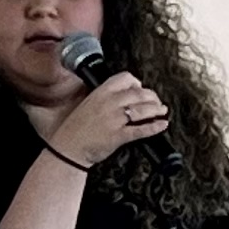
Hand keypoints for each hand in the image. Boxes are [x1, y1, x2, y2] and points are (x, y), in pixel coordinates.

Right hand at [45, 71, 171, 172]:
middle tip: (157, 102)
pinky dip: (154, 127)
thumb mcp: (88, 105)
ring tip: (162, 111)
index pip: (125, 78)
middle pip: (138, 94)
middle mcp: (108, 103)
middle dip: (152, 97)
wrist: (67, 149)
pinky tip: (161, 125)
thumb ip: (104, 99)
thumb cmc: (75, 130)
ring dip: (156, 110)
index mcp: (100, 93)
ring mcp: (114, 119)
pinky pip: (141, 130)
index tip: (142, 89)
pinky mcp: (118, 136)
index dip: (137, 83)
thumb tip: (123, 97)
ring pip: (142, 110)